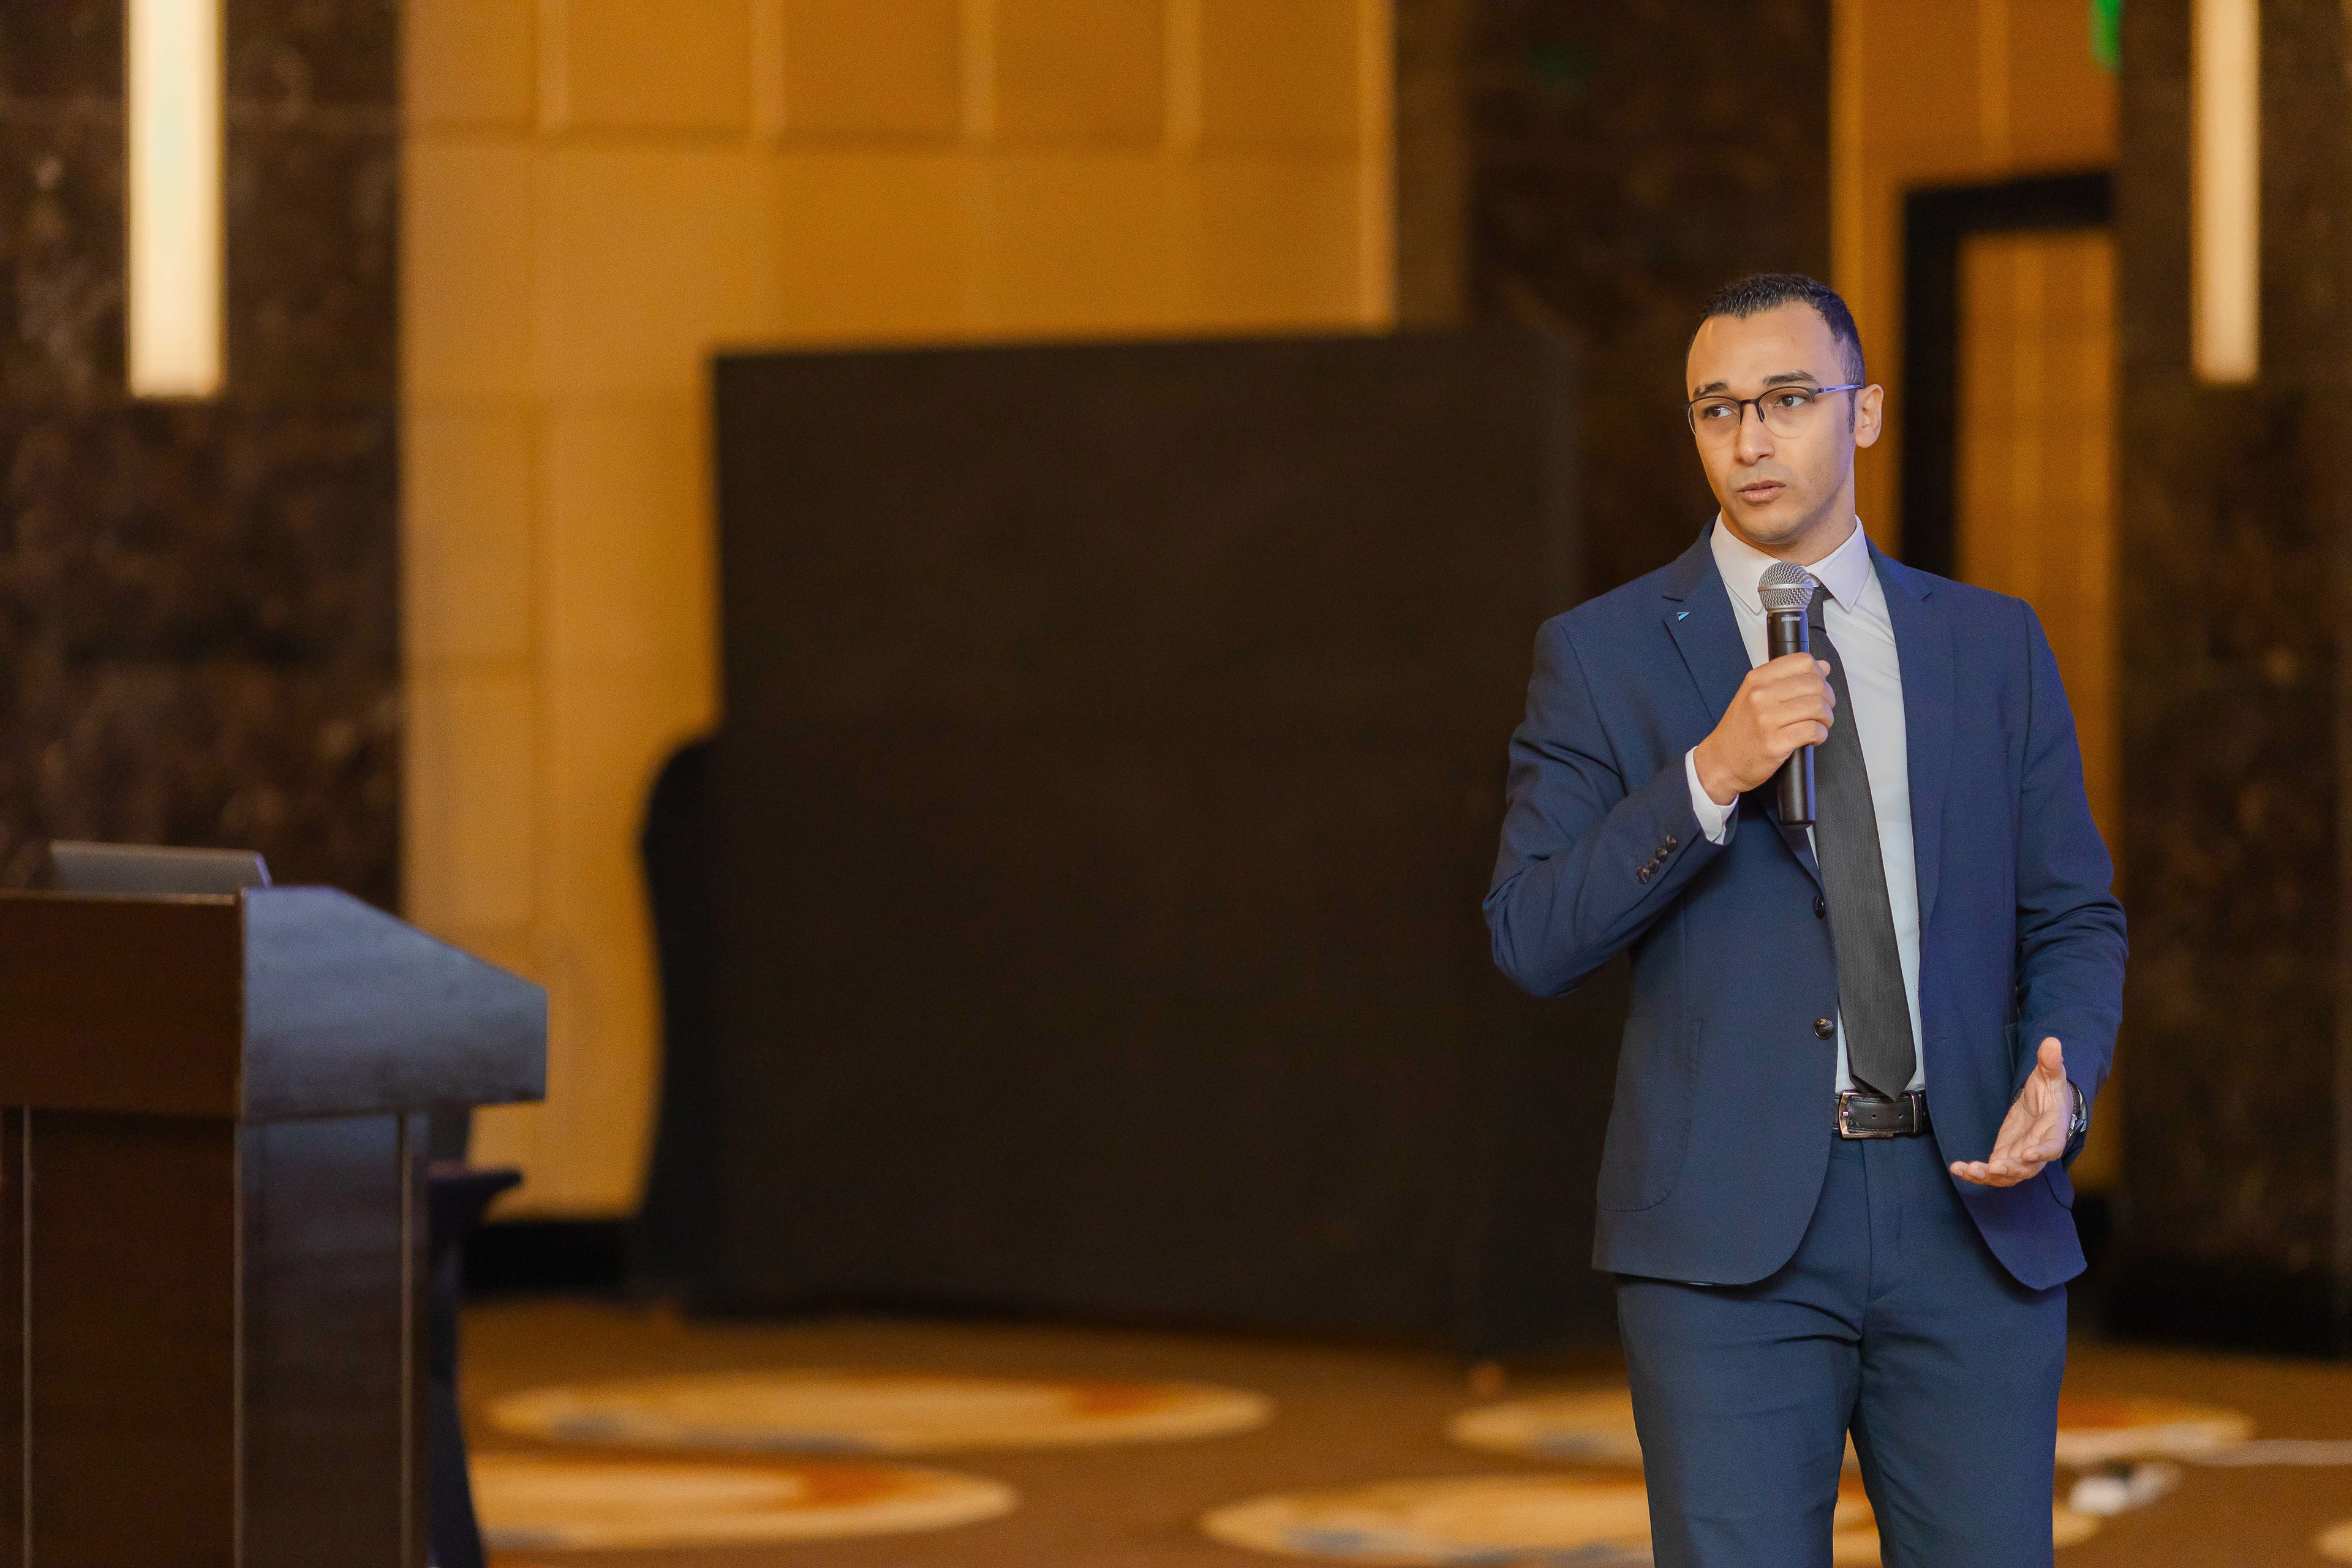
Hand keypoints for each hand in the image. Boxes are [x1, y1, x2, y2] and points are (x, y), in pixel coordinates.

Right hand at [1692, 654, 1834, 804]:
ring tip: (1819, 725)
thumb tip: (1823, 666)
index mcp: (1757, 678)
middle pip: (1815, 684)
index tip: (1817, 688)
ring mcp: (1766, 719)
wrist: (1722, 760)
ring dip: (1826, 718)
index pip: (1803, 661)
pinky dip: (1820, 735)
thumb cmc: (1742, 729)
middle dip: (1828, 699)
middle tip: (1822, 711)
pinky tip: (1812, 739)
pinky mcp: (1775, 742)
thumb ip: (1788, 678)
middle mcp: (1761, 695)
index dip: (1819, 674)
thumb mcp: (1756, 694)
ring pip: (1817, 707)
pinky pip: (1813, 730)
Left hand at [1950, 1037, 2069, 1186]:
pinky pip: (1991, 1170)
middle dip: (2011, 1170)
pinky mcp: (2004, 1156)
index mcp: (2053, 1132)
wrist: (2045, 1105)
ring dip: (1988, 1176)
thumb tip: (2051, 1042)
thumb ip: (2051, 1062)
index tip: (2027, 1155)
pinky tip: (1957, 1168)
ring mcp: (2019, 1156)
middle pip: (2027, 1168)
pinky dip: (1975, 1172)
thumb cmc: (2051, 1091)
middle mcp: (2037, 1150)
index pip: (2051, 1147)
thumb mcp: (2051, 1075)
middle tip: (1993, 1168)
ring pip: (2007, 1174)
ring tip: (1967, 1170)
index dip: (2041, 1153)